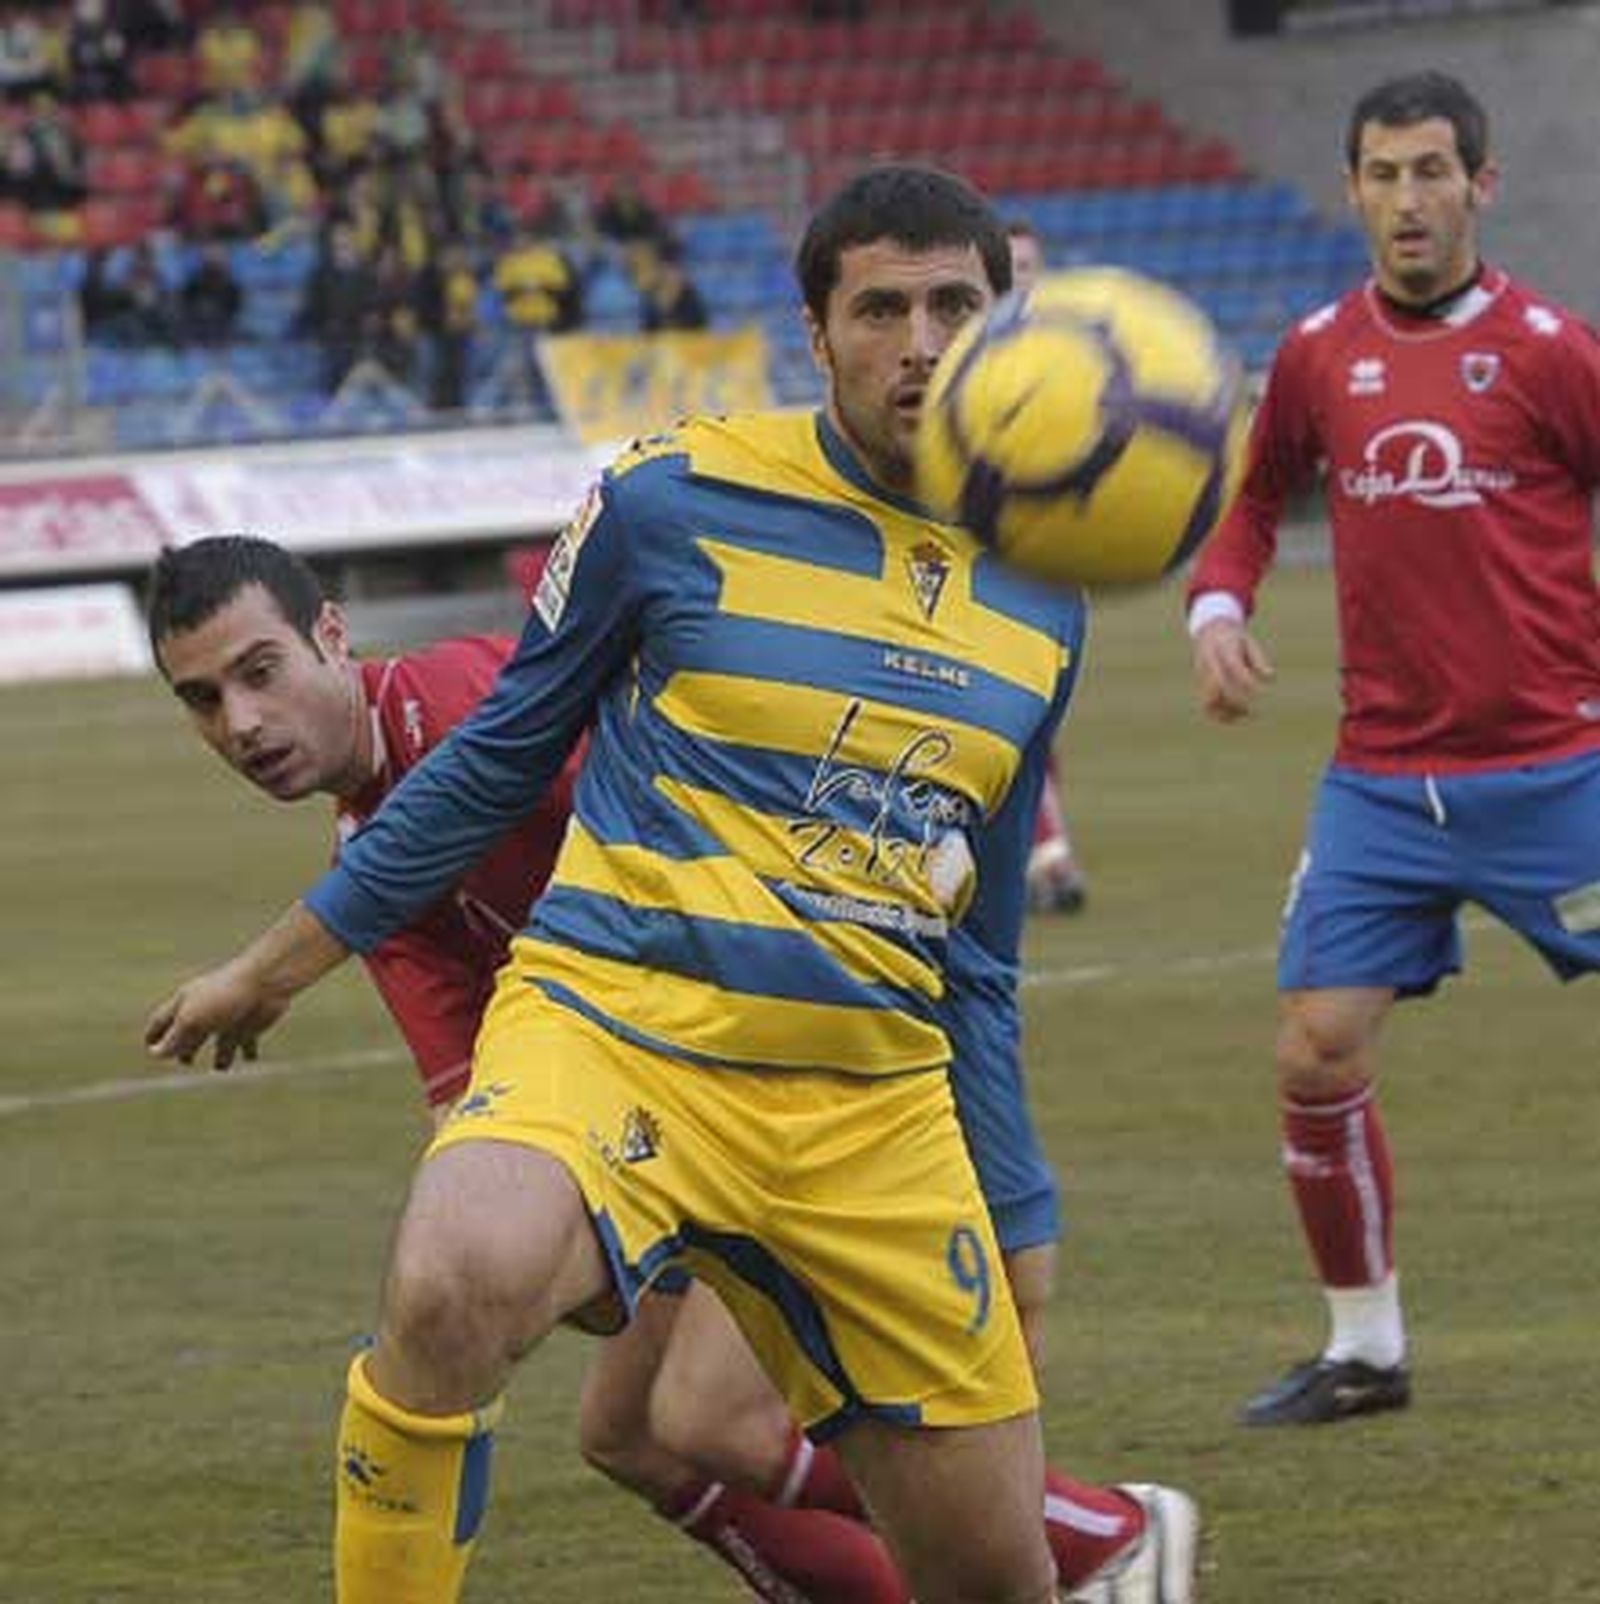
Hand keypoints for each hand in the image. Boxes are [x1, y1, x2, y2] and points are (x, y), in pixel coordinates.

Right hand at [143, 901, 347, 1070]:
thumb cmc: (224, 997)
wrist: (265, 983)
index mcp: (186, 1003)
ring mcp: (229, 1019)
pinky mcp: (250, 1025)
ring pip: (221, 1042)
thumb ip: (174, 1039)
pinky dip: (248, 1052)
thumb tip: (155, 1055)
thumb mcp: (192, 1019)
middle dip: (187, 1049)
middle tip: (187, 1062)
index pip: (163, 1020)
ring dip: (221, 1056)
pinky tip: (251, 1058)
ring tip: (221, 1066)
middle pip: (192, 1034)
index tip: (150, 1049)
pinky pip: (247, 1043)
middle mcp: (206, 1011)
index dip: (155, 1035)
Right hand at [1192, 617, 1274, 722]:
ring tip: (1245, 715)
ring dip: (1226, 712)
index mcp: (1223, 649)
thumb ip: (1259, 660)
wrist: (1209, 632)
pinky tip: (1236, 718)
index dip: (1247, 682)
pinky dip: (1219, 715)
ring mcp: (1202, 675)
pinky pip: (1207, 705)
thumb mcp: (1249, 643)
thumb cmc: (1235, 640)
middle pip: (1218, 686)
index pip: (1233, 667)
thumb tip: (1271, 678)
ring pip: (1209, 700)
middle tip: (1253, 710)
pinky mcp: (1201, 686)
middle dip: (1235, 701)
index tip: (1262, 693)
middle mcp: (1210, 663)